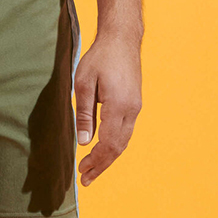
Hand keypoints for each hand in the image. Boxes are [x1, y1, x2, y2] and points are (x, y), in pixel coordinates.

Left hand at [74, 32, 141, 186]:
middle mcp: (131, 110)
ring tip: (92, 168)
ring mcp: (135, 107)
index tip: (82, 172)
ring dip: (108, 157)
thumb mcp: (84, 83)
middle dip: (102, 165)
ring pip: (124, 140)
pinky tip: (103, 148)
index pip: (108, 144)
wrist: (121, 39)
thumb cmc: (100, 58)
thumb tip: (84, 142)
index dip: (96, 161)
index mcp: (118, 106)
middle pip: (118, 147)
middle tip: (85, 178)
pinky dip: (114, 144)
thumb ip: (84, 113)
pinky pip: (125, 130)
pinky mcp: (134, 103)